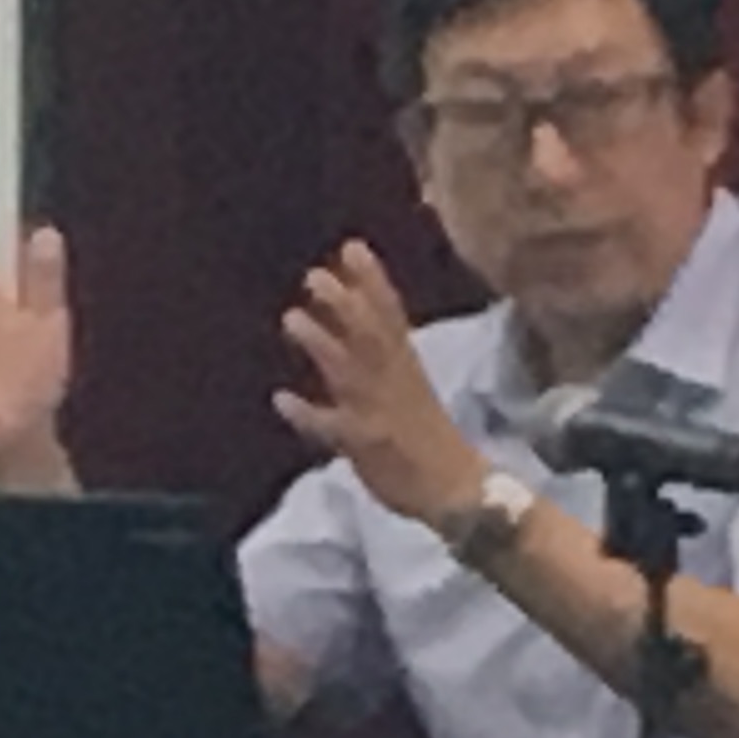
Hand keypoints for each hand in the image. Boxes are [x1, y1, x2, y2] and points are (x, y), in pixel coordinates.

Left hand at [273, 240, 481, 527]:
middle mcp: (393, 381)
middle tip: (315, 276)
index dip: (372, 280)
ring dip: (321, 343)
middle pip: (369, 334)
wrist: (457, 490)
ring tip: (291, 318)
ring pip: (349, 371)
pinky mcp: (368, 444)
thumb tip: (356, 309)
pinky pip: (334, 427)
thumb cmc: (427, 435)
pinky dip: (307, 413)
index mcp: (406, 365)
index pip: (391, 314)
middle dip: (344, 303)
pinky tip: (281, 399)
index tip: (351, 247)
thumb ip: (382, 350)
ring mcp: (379, 410)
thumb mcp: (410, 382)